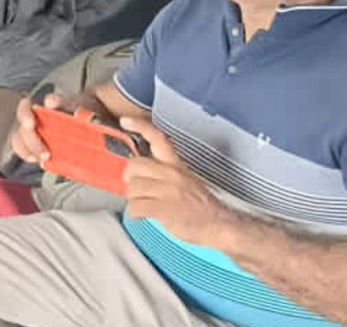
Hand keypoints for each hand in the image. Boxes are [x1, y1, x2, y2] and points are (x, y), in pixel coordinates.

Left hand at [121, 116, 229, 246]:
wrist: (220, 225)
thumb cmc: (201, 205)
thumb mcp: (186, 179)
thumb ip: (165, 170)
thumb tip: (140, 170)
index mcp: (176, 165)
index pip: (157, 138)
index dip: (140, 126)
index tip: (126, 121)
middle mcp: (171, 174)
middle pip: (135, 165)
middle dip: (130, 178)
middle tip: (135, 187)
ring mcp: (168, 191)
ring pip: (133, 187)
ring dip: (134, 199)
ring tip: (143, 205)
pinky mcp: (165, 210)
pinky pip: (136, 207)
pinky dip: (135, 213)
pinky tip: (141, 215)